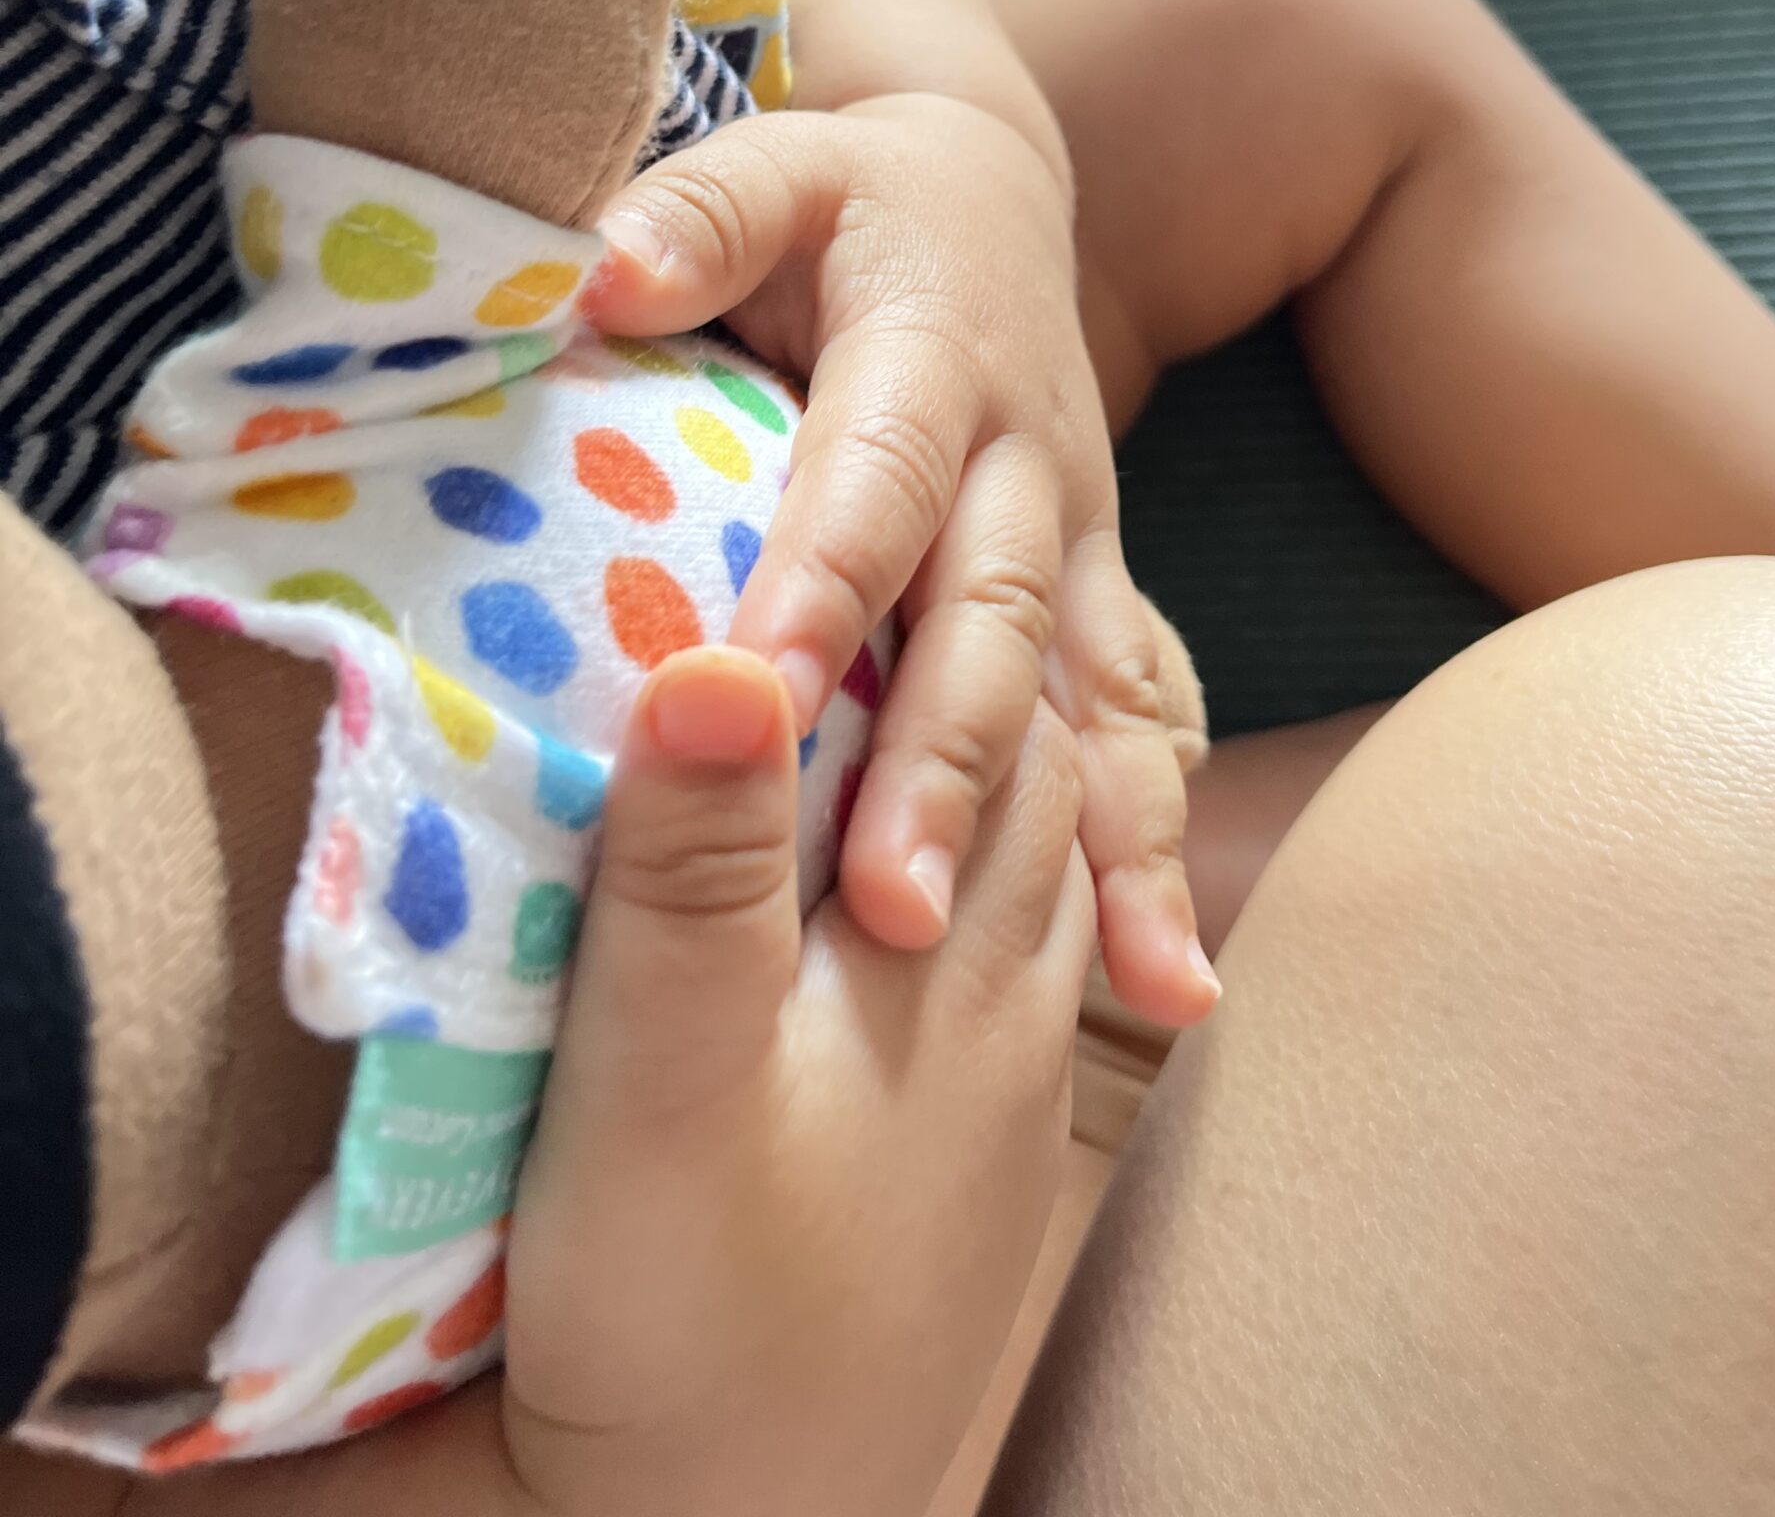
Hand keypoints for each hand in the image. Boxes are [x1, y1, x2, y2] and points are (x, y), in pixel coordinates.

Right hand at [505, 647, 1095, 1516]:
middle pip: (1039, 802)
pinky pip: (996, 996)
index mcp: (961, 959)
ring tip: (884, 740)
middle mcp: (1013, 1019)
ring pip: (1032, 900)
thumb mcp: (663, 1072)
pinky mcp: (953, 1181)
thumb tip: (724, 653)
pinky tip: (887, 932)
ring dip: (974, 806)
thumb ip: (695, 867)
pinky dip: (955, 918)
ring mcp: (996, 1108)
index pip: (1008, 732)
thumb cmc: (689, 1309)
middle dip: (974, 695)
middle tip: (865, 609)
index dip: (939, 621)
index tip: (850, 537)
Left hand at [594, 95, 1216, 1028]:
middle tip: (888, 909)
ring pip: (1091, 693)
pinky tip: (1168, 984)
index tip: (755, 704)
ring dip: (1096, 837)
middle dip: (947, 763)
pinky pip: (1138, 725)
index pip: (873, 480)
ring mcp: (1076, 537)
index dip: (822, 585)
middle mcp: (1024, 458)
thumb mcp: (770, 165)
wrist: (986, 197)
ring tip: (1112, 987)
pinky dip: (1157, 848)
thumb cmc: (839, 204)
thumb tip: (598, 273)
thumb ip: (692, 215)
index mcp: (930, 355)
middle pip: (991, 619)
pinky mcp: (1098, 594)